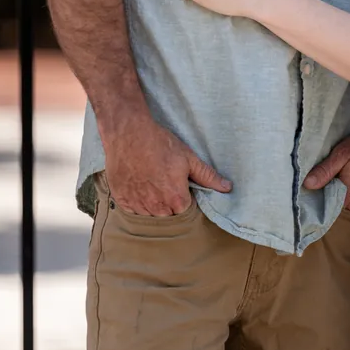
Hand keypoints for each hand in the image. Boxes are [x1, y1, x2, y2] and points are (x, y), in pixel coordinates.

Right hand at [103, 114, 231, 215]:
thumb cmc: (160, 143)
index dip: (185, 198)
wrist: (129, 133)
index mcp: (176, 199)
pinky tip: (140, 185)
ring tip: (153, 182)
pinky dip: (138, 202)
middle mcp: (156, 207)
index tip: (181, 186)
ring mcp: (137, 205)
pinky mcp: (122, 200)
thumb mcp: (188, 158)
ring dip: (154, 204)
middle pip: (168, 216)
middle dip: (170, 203)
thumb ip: (207, 176)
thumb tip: (227, 188)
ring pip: (150, 215)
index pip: (186, 211)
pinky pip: (134, 210)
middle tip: (166, 183)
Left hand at [303, 123, 349, 211]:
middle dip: (324, 193)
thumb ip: (325, 170)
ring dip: (336, 190)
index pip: (323, 208)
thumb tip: (307, 184)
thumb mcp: (343, 153)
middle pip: (332, 205)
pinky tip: (346, 176)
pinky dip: (346, 189)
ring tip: (334, 175)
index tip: (305, 190)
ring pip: (342, 201)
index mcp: (347, 196)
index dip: (313, 199)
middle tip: (318, 178)